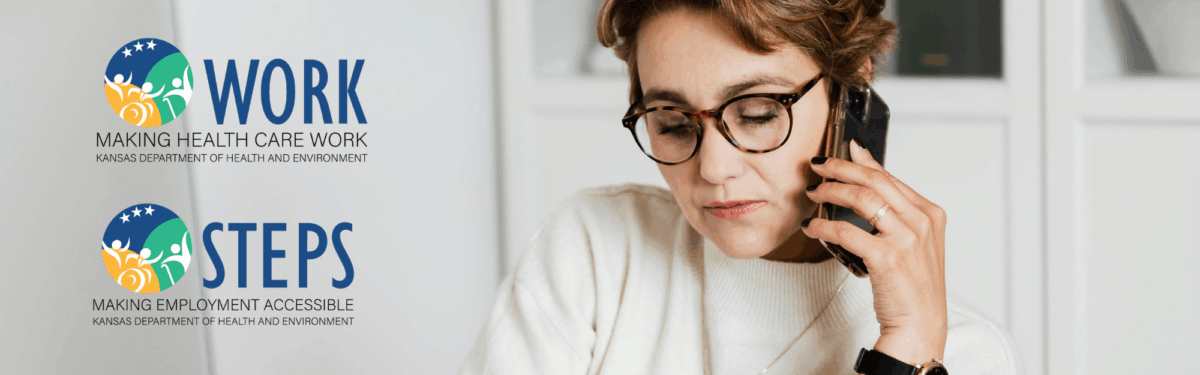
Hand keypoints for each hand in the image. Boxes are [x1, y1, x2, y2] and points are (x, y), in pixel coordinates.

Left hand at [801, 139, 947, 364]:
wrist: (920, 325)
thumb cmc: (913, 287)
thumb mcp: (914, 244)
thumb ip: (897, 215)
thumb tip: (866, 187)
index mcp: (930, 214)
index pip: (891, 177)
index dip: (863, 162)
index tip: (844, 150)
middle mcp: (921, 222)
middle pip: (875, 181)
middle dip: (841, 169)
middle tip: (818, 166)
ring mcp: (906, 239)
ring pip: (861, 199)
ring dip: (830, 192)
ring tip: (813, 193)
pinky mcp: (886, 257)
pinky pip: (846, 231)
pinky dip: (824, 226)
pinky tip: (812, 227)